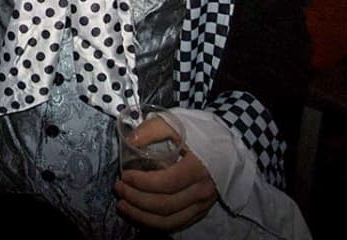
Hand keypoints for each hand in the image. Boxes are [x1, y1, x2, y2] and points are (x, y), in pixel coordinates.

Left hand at [115, 115, 216, 231]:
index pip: (167, 182)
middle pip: (166, 205)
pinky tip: (139, 215)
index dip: (142, 182)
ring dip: (142, 216)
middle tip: (119, 188)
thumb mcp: (175, 122)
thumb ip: (152, 129)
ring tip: (123, 206)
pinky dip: (155, 224)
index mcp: (197, 167)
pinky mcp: (200, 211)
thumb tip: (130, 140)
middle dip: (137, 199)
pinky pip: (177, 224)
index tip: (125, 174)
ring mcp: (203, 204)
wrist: (228, 143)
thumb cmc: (200, 131)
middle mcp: (202, 191)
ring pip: (170, 221)